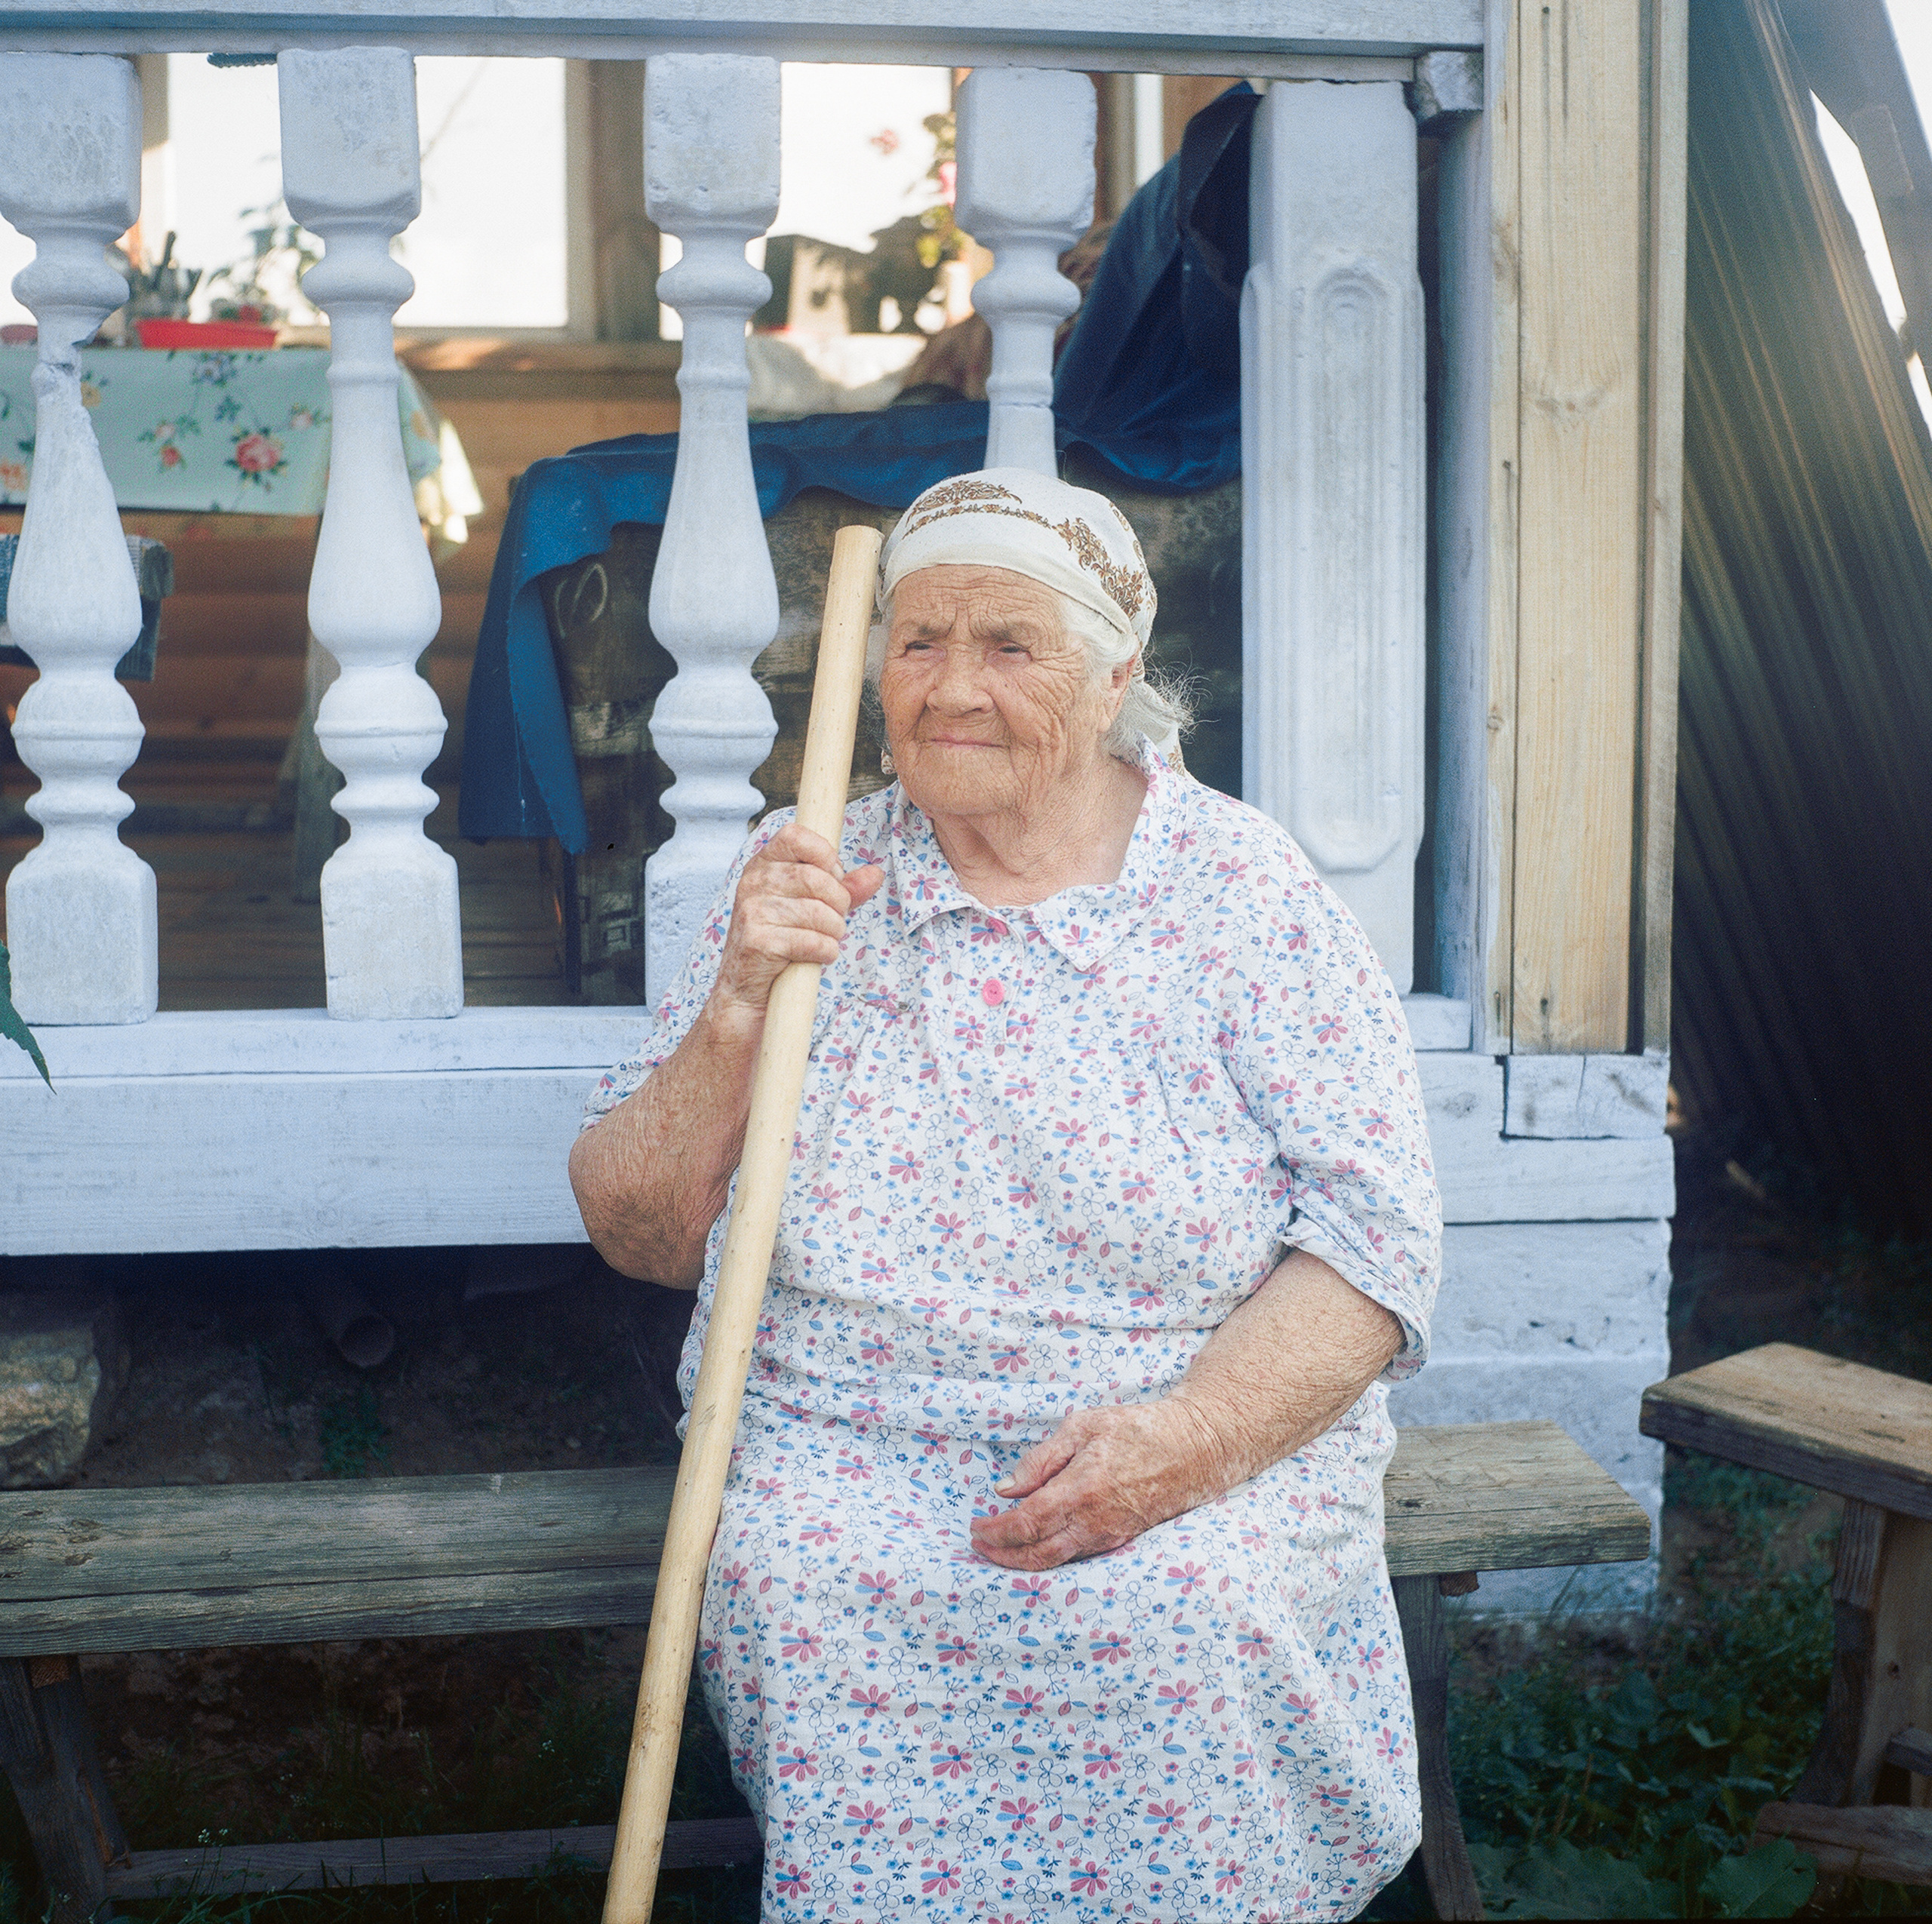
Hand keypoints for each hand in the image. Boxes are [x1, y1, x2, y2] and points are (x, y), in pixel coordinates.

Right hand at [711, 823, 882, 1023]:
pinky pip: (812, 941)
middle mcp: (752, 882)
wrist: (746, 989)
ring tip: (825, 939)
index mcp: (763, 865)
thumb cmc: (781, 942)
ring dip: (833, 931)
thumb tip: (875, 873)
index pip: (795, 836)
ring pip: (818, 912)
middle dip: (838, 903)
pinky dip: (826, 952)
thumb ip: (843, 888)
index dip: (824, 854)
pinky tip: (818, 956)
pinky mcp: (758, 941)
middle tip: (835, 919)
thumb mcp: (811, 907)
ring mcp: (751, 911)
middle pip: (815, 878)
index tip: (833, 877)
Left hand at [968, 1397, 1238, 1570]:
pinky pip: (1078, 1556)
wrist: (1193, 1447)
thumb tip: (1006, 1489)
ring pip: (1057, 1561)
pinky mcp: (1121, 1540)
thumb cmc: (1137, 1428)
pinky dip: (1050, 1557)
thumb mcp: (1084, 1426)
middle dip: (1002, 1555)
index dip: (996, 1531)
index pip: (1026, 1523)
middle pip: (1037, 1554)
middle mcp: (1094, 1522)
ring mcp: (1110, 1536)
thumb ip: (1042, 1458)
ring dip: (1023, 1561)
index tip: (976, 1526)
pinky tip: (1036, 1545)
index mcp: (1081, 1490)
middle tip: (979, 1544)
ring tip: (1000, 1548)